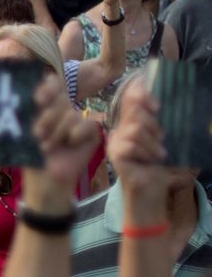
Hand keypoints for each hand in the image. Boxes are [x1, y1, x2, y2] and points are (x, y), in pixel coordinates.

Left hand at [29, 74, 100, 192]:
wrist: (45, 178)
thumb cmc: (32, 153)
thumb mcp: (26, 131)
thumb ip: (29, 111)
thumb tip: (32, 90)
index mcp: (46, 105)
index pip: (51, 84)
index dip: (48, 88)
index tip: (40, 99)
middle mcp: (63, 109)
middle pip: (61, 99)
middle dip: (48, 117)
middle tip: (38, 135)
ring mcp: (78, 119)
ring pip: (71, 115)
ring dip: (57, 133)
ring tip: (48, 147)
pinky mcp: (91, 131)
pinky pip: (86, 125)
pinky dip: (75, 135)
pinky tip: (70, 144)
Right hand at [107, 79, 166, 194]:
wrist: (149, 189)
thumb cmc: (153, 164)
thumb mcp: (155, 137)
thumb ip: (149, 117)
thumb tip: (143, 87)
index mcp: (127, 124)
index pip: (128, 101)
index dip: (139, 96)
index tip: (156, 106)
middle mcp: (118, 131)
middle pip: (134, 114)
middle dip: (153, 126)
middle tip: (161, 140)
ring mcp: (114, 144)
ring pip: (135, 130)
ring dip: (152, 142)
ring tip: (158, 154)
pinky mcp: (115, 156)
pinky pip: (131, 145)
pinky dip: (146, 153)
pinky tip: (150, 160)